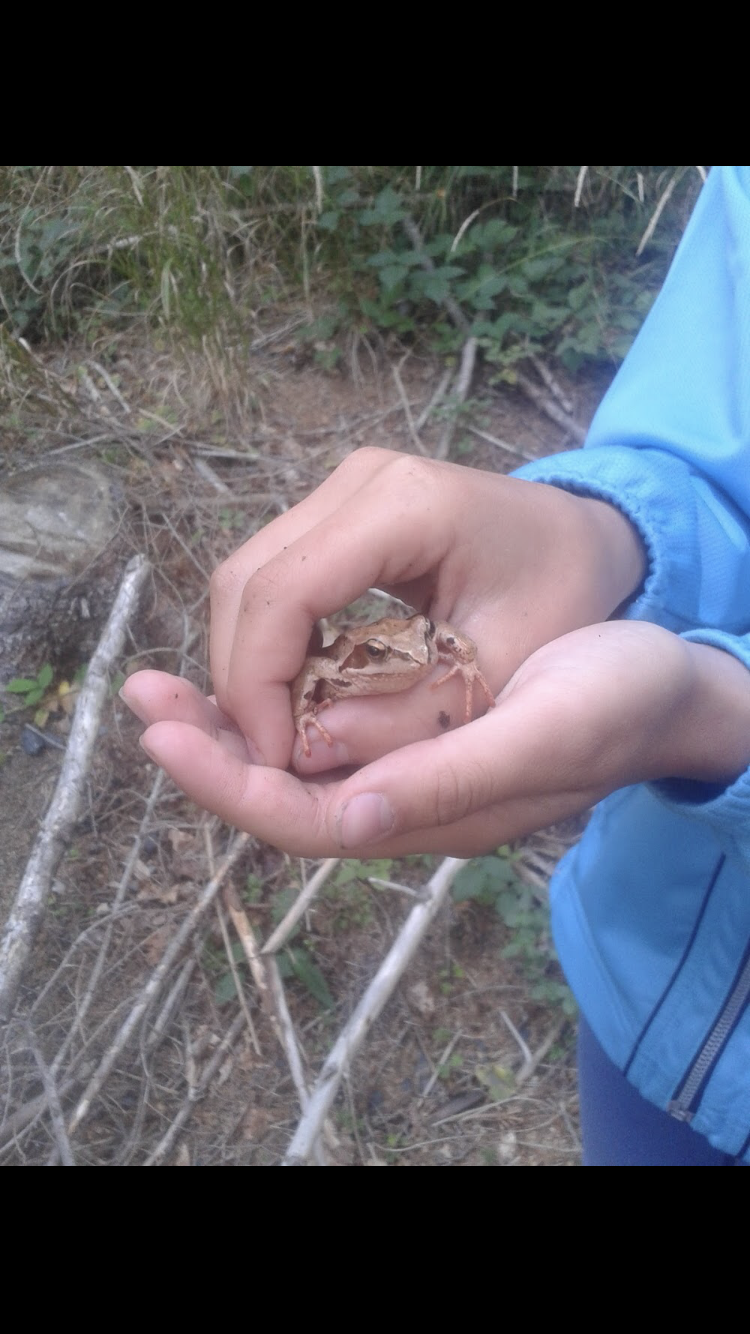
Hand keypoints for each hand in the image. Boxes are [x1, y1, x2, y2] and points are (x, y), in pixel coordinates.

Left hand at [122, 622, 749, 857]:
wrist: (667, 687)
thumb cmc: (616, 701)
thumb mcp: (546, 731)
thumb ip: (453, 779)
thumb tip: (349, 814)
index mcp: (432, 811)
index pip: (306, 815)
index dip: (230, 780)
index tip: (164, 732)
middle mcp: (406, 803)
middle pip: (282, 792)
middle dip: (208, 749)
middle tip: (139, 697)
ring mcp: (406, 771)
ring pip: (294, 760)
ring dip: (227, 722)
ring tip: (162, 684)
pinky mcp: (411, 734)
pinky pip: (321, 726)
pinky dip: (273, 697)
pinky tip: (242, 665)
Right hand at [205, 448, 646, 768]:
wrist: (593, 541)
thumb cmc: (566, 606)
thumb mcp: (500, 681)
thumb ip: (404, 724)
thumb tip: (302, 760)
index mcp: (407, 506)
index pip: (284, 593)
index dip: (258, 684)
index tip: (273, 761)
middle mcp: (360, 480)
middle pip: (245, 582)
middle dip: (241, 680)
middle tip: (264, 761)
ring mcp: (343, 488)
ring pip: (246, 580)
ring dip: (249, 664)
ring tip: (277, 738)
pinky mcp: (338, 510)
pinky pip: (274, 579)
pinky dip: (270, 644)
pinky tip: (294, 700)